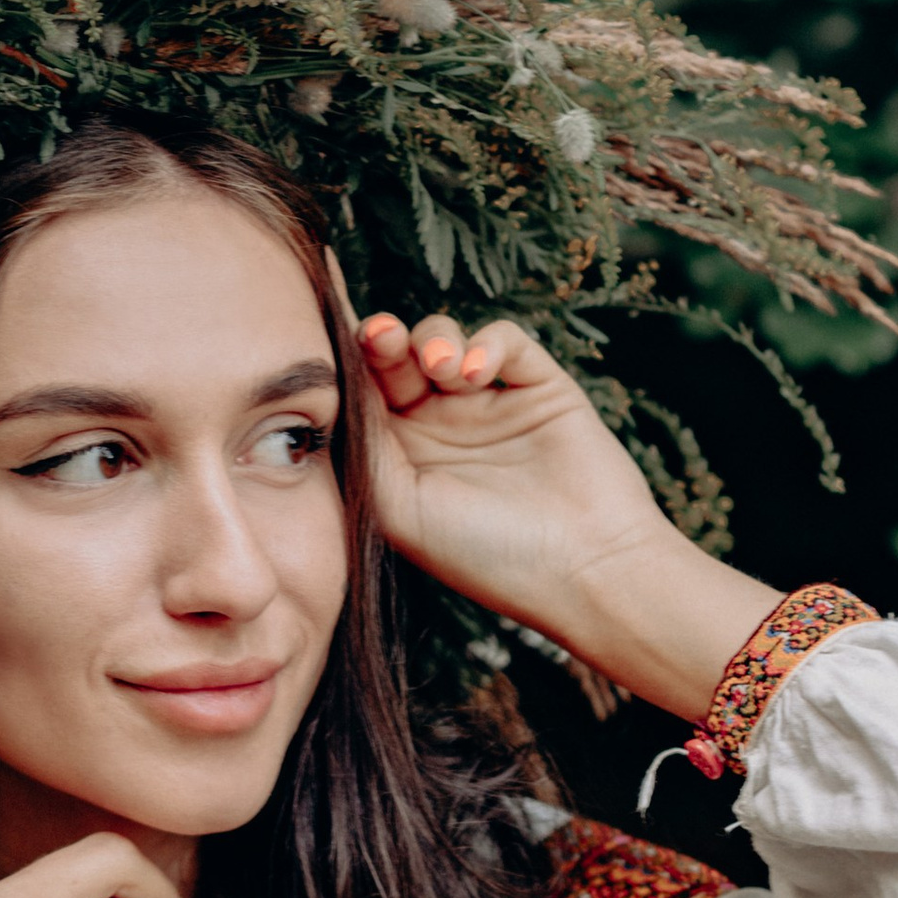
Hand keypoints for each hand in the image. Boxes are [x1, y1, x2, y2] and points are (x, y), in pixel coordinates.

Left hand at [348, 297, 780, 724]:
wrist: (583, 569)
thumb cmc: (485, 555)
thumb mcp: (399, 508)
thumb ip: (364, 445)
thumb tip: (337, 385)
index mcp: (399, 457)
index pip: (359, 395)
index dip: (340, 361)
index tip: (313, 329)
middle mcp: (438, 426)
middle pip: (395, 359)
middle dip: (382, 340)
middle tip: (380, 336)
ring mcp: (487, 403)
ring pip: (443, 339)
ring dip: (432, 341)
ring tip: (442, 370)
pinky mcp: (538, 386)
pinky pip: (503, 339)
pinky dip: (485, 343)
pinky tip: (476, 373)